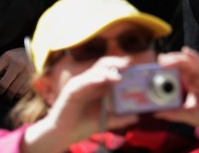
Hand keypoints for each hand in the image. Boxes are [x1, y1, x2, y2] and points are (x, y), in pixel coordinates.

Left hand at [0, 48, 32, 99]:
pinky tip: (19, 92)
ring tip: (9, 94)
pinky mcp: (36, 77)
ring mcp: (28, 70)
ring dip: (10, 94)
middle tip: (1, 91)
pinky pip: (24, 91)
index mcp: (8, 57)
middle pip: (4, 84)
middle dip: (0, 91)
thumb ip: (0, 67)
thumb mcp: (9, 57)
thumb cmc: (20, 56)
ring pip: (14, 90)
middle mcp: (18, 63)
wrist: (41, 51)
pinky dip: (20, 94)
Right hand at [23, 56, 137, 152]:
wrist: (62, 135)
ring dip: (108, 71)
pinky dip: (94, 79)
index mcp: (99, 85)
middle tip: (130, 65)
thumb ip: (120, 118)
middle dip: (117, 62)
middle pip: (104, 65)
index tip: (136, 65)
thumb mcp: (106, 120)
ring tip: (119, 77)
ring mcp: (80, 84)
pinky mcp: (71, 91)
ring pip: (95, 71)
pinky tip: (103, 80)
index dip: (123, 66)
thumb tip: (137, 116)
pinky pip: (83, 82)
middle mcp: (90, 81)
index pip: (112, 69)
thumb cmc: (82, 124)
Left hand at [152, 47, 198, 128]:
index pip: (175, 72)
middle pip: (180, 64)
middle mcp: (194, 76)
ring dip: (177, 58)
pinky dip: (194, 57)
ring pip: (188, 61)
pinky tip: (186, 52)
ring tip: (166, 58)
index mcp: (188, 83)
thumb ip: (172, 114)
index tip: (154, 67)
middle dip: (169, 60)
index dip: (165, 68)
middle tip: (160, 59)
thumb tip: (156, 113)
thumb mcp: (186, 114)